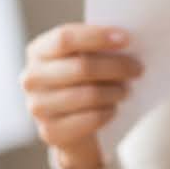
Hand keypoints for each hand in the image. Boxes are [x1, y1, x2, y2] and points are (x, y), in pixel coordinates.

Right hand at [20, 23, 142, 168]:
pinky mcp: (50, 132)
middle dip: (116, 66)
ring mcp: (37, 107)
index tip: (126, 39)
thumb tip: (127, 41)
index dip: (97, 37)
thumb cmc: (82, 82)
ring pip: (88, 95)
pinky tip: (114, 108)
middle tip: (138, 68)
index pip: (65, 38)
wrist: (72, 126)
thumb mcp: (84, 58)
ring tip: (127, 89)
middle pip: (81, 67)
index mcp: (38, 51)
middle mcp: (31, 78)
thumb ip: (96, 47)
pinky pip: (89, 119)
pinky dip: (108, 112)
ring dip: (115, 91)